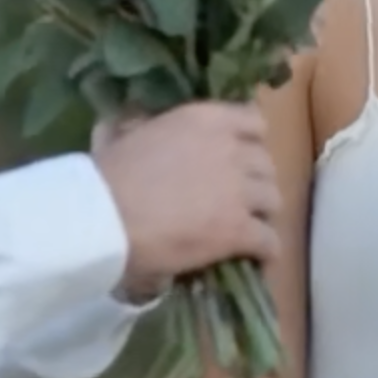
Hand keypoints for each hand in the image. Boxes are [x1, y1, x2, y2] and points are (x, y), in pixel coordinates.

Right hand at [91, 102, 280, 298]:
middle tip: (240, 198)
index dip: (250, 142)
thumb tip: (142, 123)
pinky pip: (269, 240)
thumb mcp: (130, 131)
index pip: (253, 122)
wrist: (104, 215)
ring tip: (249, 228)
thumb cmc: (108, 173)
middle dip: (256, 181)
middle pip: (266, 165)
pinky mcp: (239, 229)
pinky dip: (265, 250)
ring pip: (273, 201)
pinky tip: (256, 258)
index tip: (239, 156)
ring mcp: (239, 190)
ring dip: (262, 214)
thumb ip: (148, 124)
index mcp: (206, 120)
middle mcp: (232, 149)